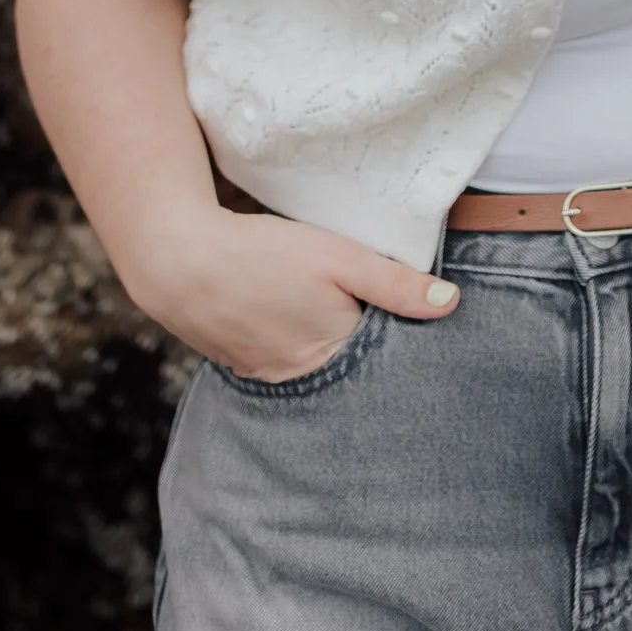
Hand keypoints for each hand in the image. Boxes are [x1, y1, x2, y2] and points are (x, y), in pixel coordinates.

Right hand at [124, 204, 462, 383]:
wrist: (180, 260)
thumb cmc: (264, 253)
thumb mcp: (338, 256)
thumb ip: (394, 283)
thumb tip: (450, 304)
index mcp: (333, 353)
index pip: (381, 354)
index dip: (393, 331)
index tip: (398, 313)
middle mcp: (300, 376)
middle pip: (346, 362)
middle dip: (358, 340)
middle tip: (352, 302)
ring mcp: (266, 374)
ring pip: (311, 363)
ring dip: (318, 339)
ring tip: (314, 304)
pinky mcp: (239, 364)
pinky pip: (278, 358)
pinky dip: (287, 338)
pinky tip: (283, 312)